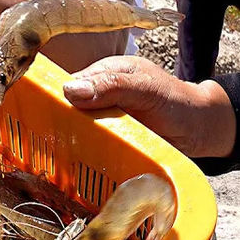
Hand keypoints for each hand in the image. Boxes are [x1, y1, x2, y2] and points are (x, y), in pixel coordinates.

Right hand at [62, 56, 234, 158]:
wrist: (199, 129)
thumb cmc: (176, 101)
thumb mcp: (146, 88)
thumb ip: (113, 85)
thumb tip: (71, 91)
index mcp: (102, 73)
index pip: (66, 84)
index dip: (52, 99)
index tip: (40, 118)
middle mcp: (98, 95)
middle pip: (65, 110)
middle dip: (57, 125)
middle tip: (50, 143)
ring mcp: (103, 120)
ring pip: (74, 131)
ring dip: (70, 143)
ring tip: (59, 157)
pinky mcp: (109, 141)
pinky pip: (90, 148)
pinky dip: (85, 155)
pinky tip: (77, 166)